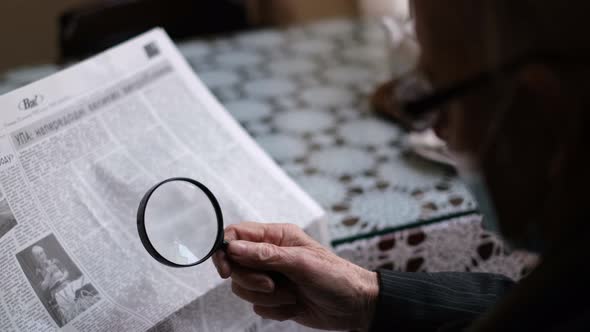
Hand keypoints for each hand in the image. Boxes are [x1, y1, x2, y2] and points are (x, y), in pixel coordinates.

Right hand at [212, 222, 378, 330]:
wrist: (355, 306)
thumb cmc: (335, 277)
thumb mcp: (301, 263)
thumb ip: (266, 255)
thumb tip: (233, 247)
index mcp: (277, 236)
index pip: (237, 234)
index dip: (224, 250)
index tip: (224, 269)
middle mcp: (270, 254)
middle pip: (235, 264)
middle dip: (251, 279)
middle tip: (271, 284)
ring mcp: (271, 277)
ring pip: (242, 287)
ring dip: (265, 297)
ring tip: (290, 295)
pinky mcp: (274, 298)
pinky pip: (256, 305)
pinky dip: (273, 309)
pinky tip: (293, 305)